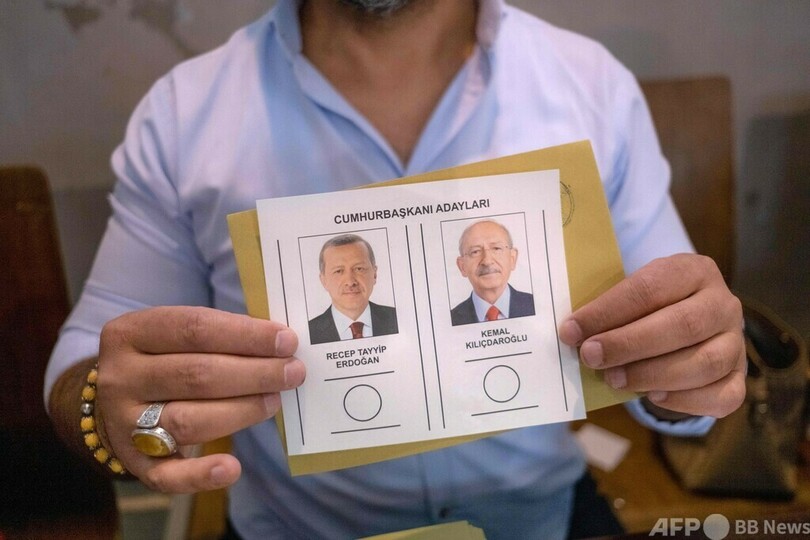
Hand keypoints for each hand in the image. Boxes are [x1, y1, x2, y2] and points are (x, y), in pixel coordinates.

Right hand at [94, 306, 304, 492]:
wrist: (115, 400)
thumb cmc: (163, 358)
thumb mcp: (175, 334)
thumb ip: (220, 333)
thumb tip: (278, 343)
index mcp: (131, 333)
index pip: (194, 328)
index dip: (245, 335)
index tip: (287, 341)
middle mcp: (120, 378)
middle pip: (196, 375)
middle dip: (254, 373)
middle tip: (293, 372)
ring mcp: (122, 423)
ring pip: (189, 421)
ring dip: (241, 412)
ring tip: (274, 401)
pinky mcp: (133, 463)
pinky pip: (167, 475)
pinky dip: (200, 475)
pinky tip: (231, 468)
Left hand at [559, 254, 745, 418]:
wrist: (686, 317)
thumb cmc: (647, 306)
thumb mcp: (631, 294)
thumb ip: (608, 310)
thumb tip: (573, 335)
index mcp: (693, 271)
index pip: (650, 289)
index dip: (608, 312)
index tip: (571, 330)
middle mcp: (722, 304)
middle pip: (682, 325)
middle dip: (629, 344)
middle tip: (591, 357)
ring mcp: (736, 341)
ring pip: (705, 363)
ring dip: (652, 374)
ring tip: (614, 379)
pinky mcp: (740, 376)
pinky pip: (723, 396)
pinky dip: (685, 400)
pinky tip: (652, 395)